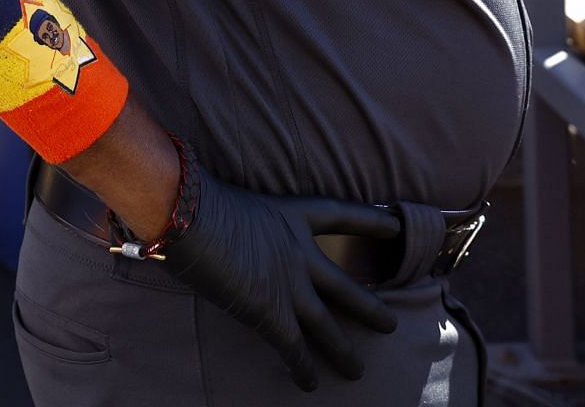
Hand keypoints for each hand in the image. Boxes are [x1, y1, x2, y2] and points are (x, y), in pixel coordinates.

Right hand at [162, 167, 400, 391]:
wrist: (190, 214)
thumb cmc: (195, 200)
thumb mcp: (229, 200)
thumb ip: (240, 220)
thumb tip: (223, 227)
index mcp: (289, 215)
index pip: (338, 214)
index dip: (368, 220)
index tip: (394, 225)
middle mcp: (298, 252)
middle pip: (344, 285)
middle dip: (368, 307)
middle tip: (391, 324)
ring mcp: (289, 283)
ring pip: (326, 325)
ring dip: (342, 351)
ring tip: (357, 372)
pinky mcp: (271, 311)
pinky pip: (293, 347)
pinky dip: (301, 368)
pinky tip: (309, 384)